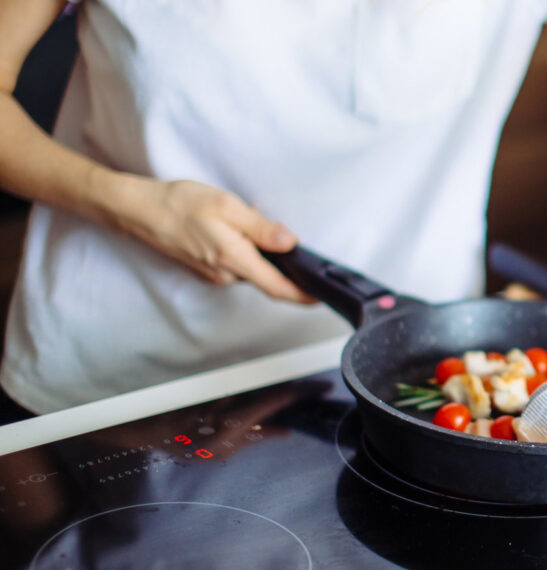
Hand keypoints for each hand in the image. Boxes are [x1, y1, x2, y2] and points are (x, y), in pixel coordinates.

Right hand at [120, 179, 313, 302]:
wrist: (137, 210)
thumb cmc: (178, 204)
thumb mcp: (227, 206)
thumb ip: (261, 228)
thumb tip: (289, 242)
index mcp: (235, 260)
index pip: (277, 287)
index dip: (302, 295)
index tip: (319, 298)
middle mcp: (225, 274)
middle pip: (267, 276)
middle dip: (277, 257)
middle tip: (269, 225)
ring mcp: (214, 274)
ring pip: (250, 266)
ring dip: (256, 249)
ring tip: (242, 218)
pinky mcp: (205, 268)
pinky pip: (235, 262)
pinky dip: (241, 247)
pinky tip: (228, 225)